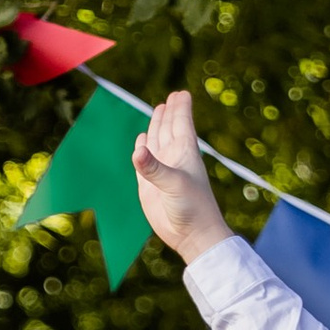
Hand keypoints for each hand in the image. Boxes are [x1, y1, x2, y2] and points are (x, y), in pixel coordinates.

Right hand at [129, 89, 231, 263]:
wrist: (191, 236)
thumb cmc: (192, 208)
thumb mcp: (174, 185)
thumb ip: (154, 169)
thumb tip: (137, 150)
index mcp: (185, 153)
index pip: (182, 124)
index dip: (181, 109)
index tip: (182, 93)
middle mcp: (174, 158)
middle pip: (169, 128)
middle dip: (169, 113)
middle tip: (171, 97)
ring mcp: (162, 171)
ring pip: (157, 141)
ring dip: (157, 126)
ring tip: (159, 111)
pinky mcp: (149, 185)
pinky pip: (144, 161)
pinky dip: (142, 149)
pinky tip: (142, 141)